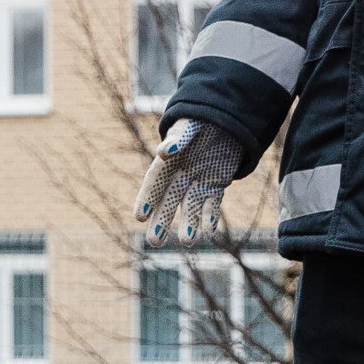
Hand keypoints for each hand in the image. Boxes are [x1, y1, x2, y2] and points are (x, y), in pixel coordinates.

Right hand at [136, 119, 243, 245]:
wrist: (224, 121)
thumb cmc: (201, 122)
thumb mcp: (191, 126)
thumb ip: (179, 139)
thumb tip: (164, 152)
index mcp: (168, 161)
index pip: (154, 182)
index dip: (146, 198)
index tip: (139, 217)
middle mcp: (179, 176)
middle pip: (167, 201)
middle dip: (161, 221)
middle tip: (154, 242)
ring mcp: (197, 184)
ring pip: (190, 208)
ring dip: (189, 225)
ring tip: (188, 242)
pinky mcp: (215, 187)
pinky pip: (211, 205)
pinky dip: (210, 218)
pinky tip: (209, 232)